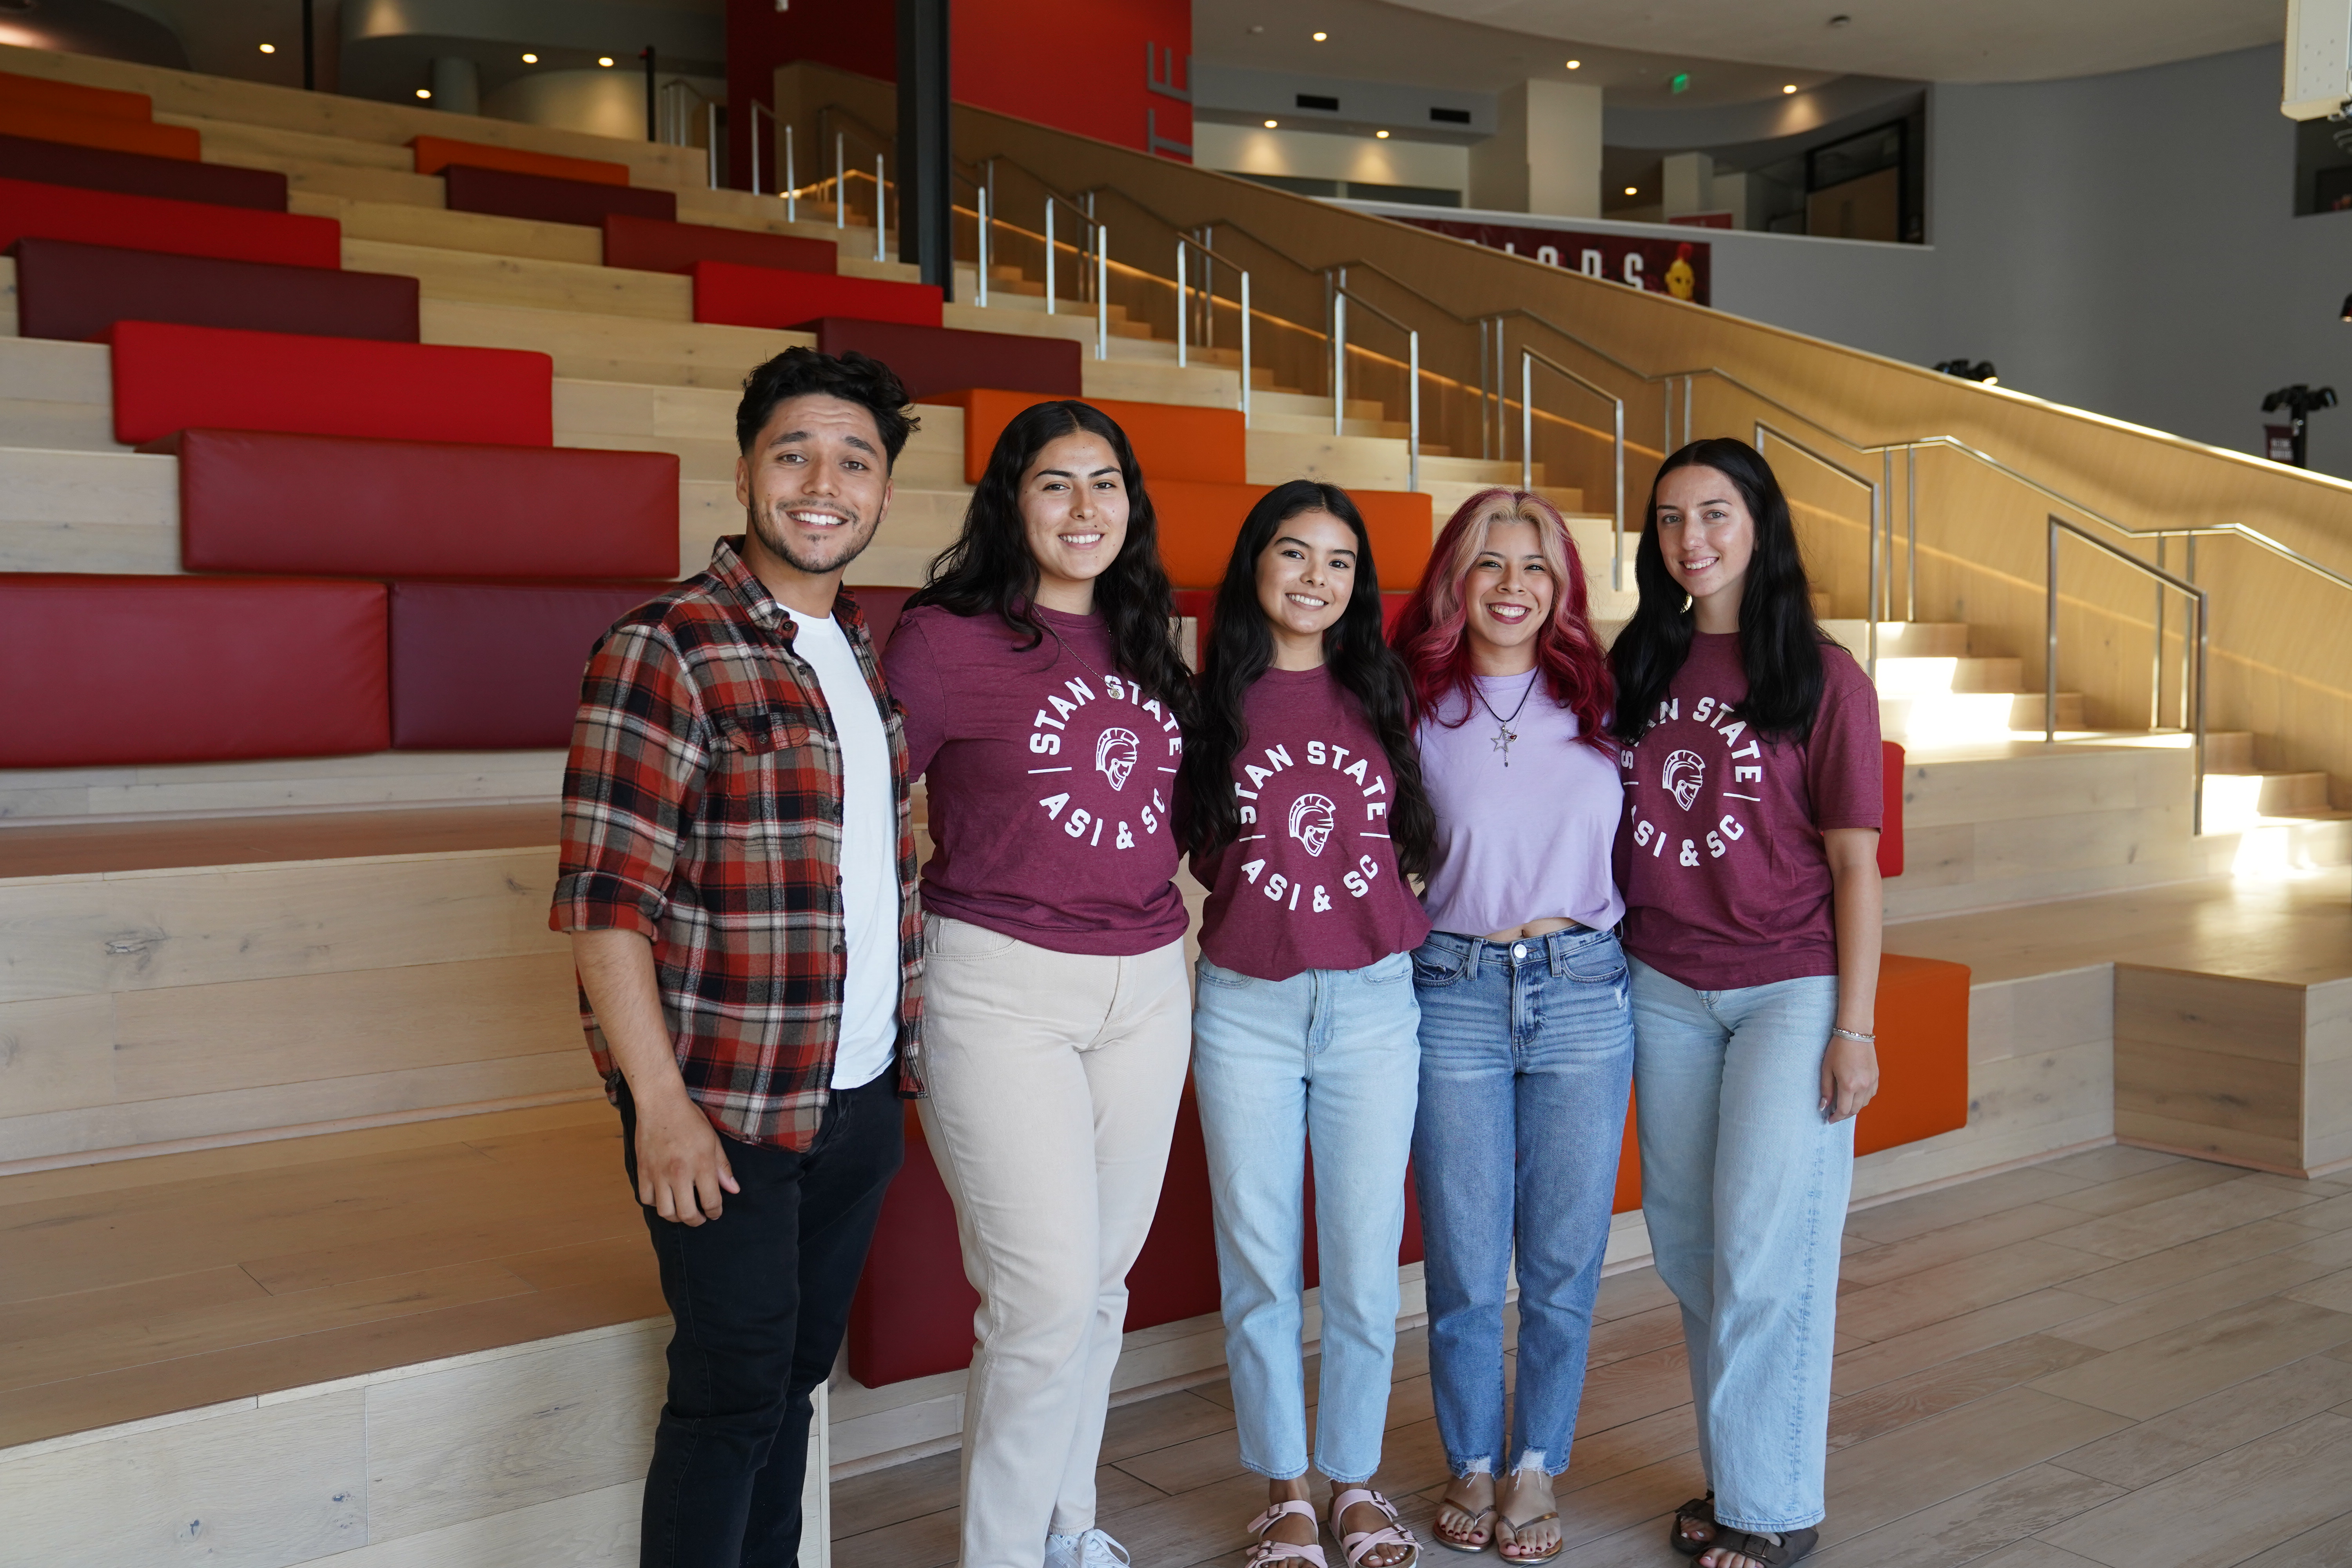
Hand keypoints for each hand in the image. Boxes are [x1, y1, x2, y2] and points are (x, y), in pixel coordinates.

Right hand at [633, 1086, 739, 1224]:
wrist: (660, 1103)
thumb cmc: (689, 1119)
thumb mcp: (713, 1140)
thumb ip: (723, 1167)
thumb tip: (733, 1189)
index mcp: (701, 1164)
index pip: (711, 1201)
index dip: (715, 1212)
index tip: (715, 1213)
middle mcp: (679, 1172)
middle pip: (687, 1214)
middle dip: (697, 1221)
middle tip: (700, 1218)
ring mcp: (658, 1173)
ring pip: (665, 1212)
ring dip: (675, 1217)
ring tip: (682, 1211)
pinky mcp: (643, 1171)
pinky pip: (646, 1199)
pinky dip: (655, 1203)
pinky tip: (663, 1197)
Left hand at [1820, 1032, 1878, 1121]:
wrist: (1855, 1034)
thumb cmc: (1838, 1049)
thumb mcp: (1827, 1069)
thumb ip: (1826, 1089)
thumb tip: (1824, 1106)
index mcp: (1849, 1085)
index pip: (1843, 1110)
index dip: (1836, 1117)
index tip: (1830, 1119)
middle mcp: (1863, 1086)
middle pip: (1854, 1110)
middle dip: (1844, 1115)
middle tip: (1835, 1114)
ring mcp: (1871, 1082)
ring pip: (1864, 1104)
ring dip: (1854, 1108)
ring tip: (1844, 1105)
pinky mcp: (1876, 1077)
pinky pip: (1871, 1095)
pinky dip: (1863, 1099)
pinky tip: (1855, 1096)